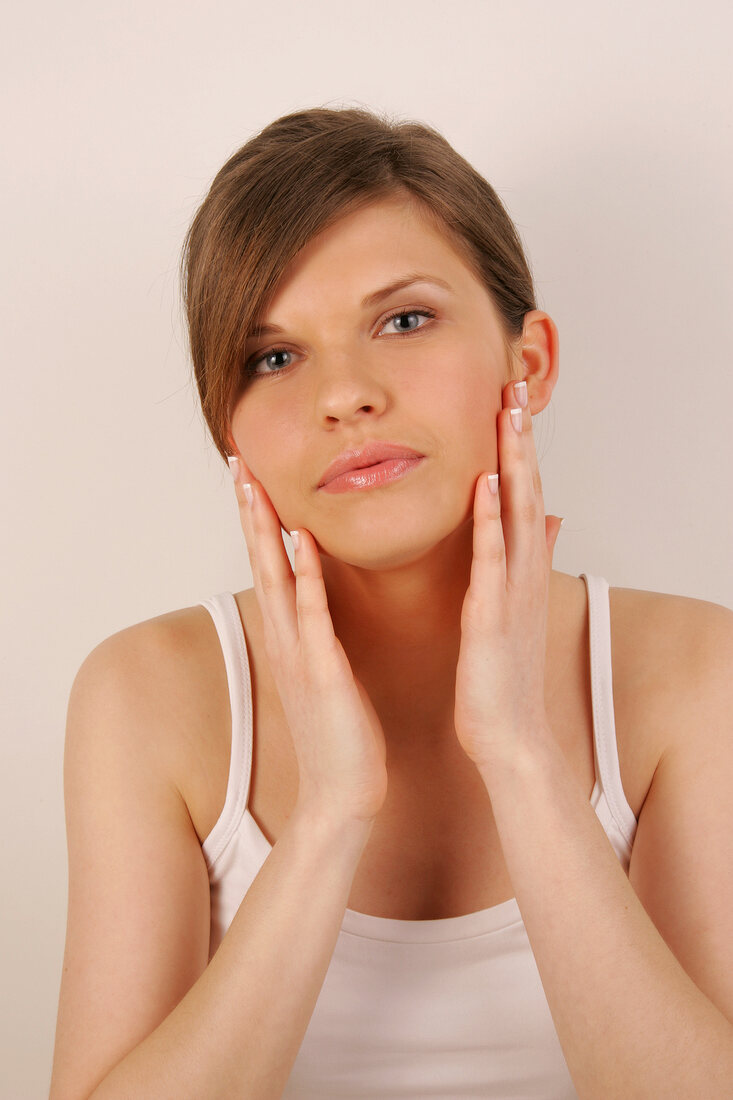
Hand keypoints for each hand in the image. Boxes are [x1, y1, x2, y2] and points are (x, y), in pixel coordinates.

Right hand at [227, 456, 388, 825]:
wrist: (344, 794)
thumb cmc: (342, 734)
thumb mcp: (326, 675)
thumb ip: (321, 639)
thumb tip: (324, 608)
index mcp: (292, 637)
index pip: (271, 566)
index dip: (259, 520)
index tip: (252, 476)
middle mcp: (287, 638)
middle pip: (261, 562)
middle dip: (249, 511)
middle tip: (237, 461)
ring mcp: (300, 654)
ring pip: (277, 579)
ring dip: (264, 531)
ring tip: (253, 485)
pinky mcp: (323, 672)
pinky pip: (312, 615)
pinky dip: (304, 577)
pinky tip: (300, 541)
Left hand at [453, 380, 563, 774]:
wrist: (508, 735)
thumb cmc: (503, 674)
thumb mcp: (516, 607)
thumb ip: (530, 558)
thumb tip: (551, 517)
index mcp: (520, 570)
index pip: (524, 495)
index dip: (520, 447)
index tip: (509, 400)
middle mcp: (522, 572)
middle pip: (528, 491)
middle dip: (522, 439)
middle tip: (514, 385)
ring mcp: (512, 592)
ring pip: (518, 514)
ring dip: (515, 462)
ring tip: (509, 415)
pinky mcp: (493, 616)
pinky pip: (494, 561)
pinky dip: (493, 521)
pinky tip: (488, 484)